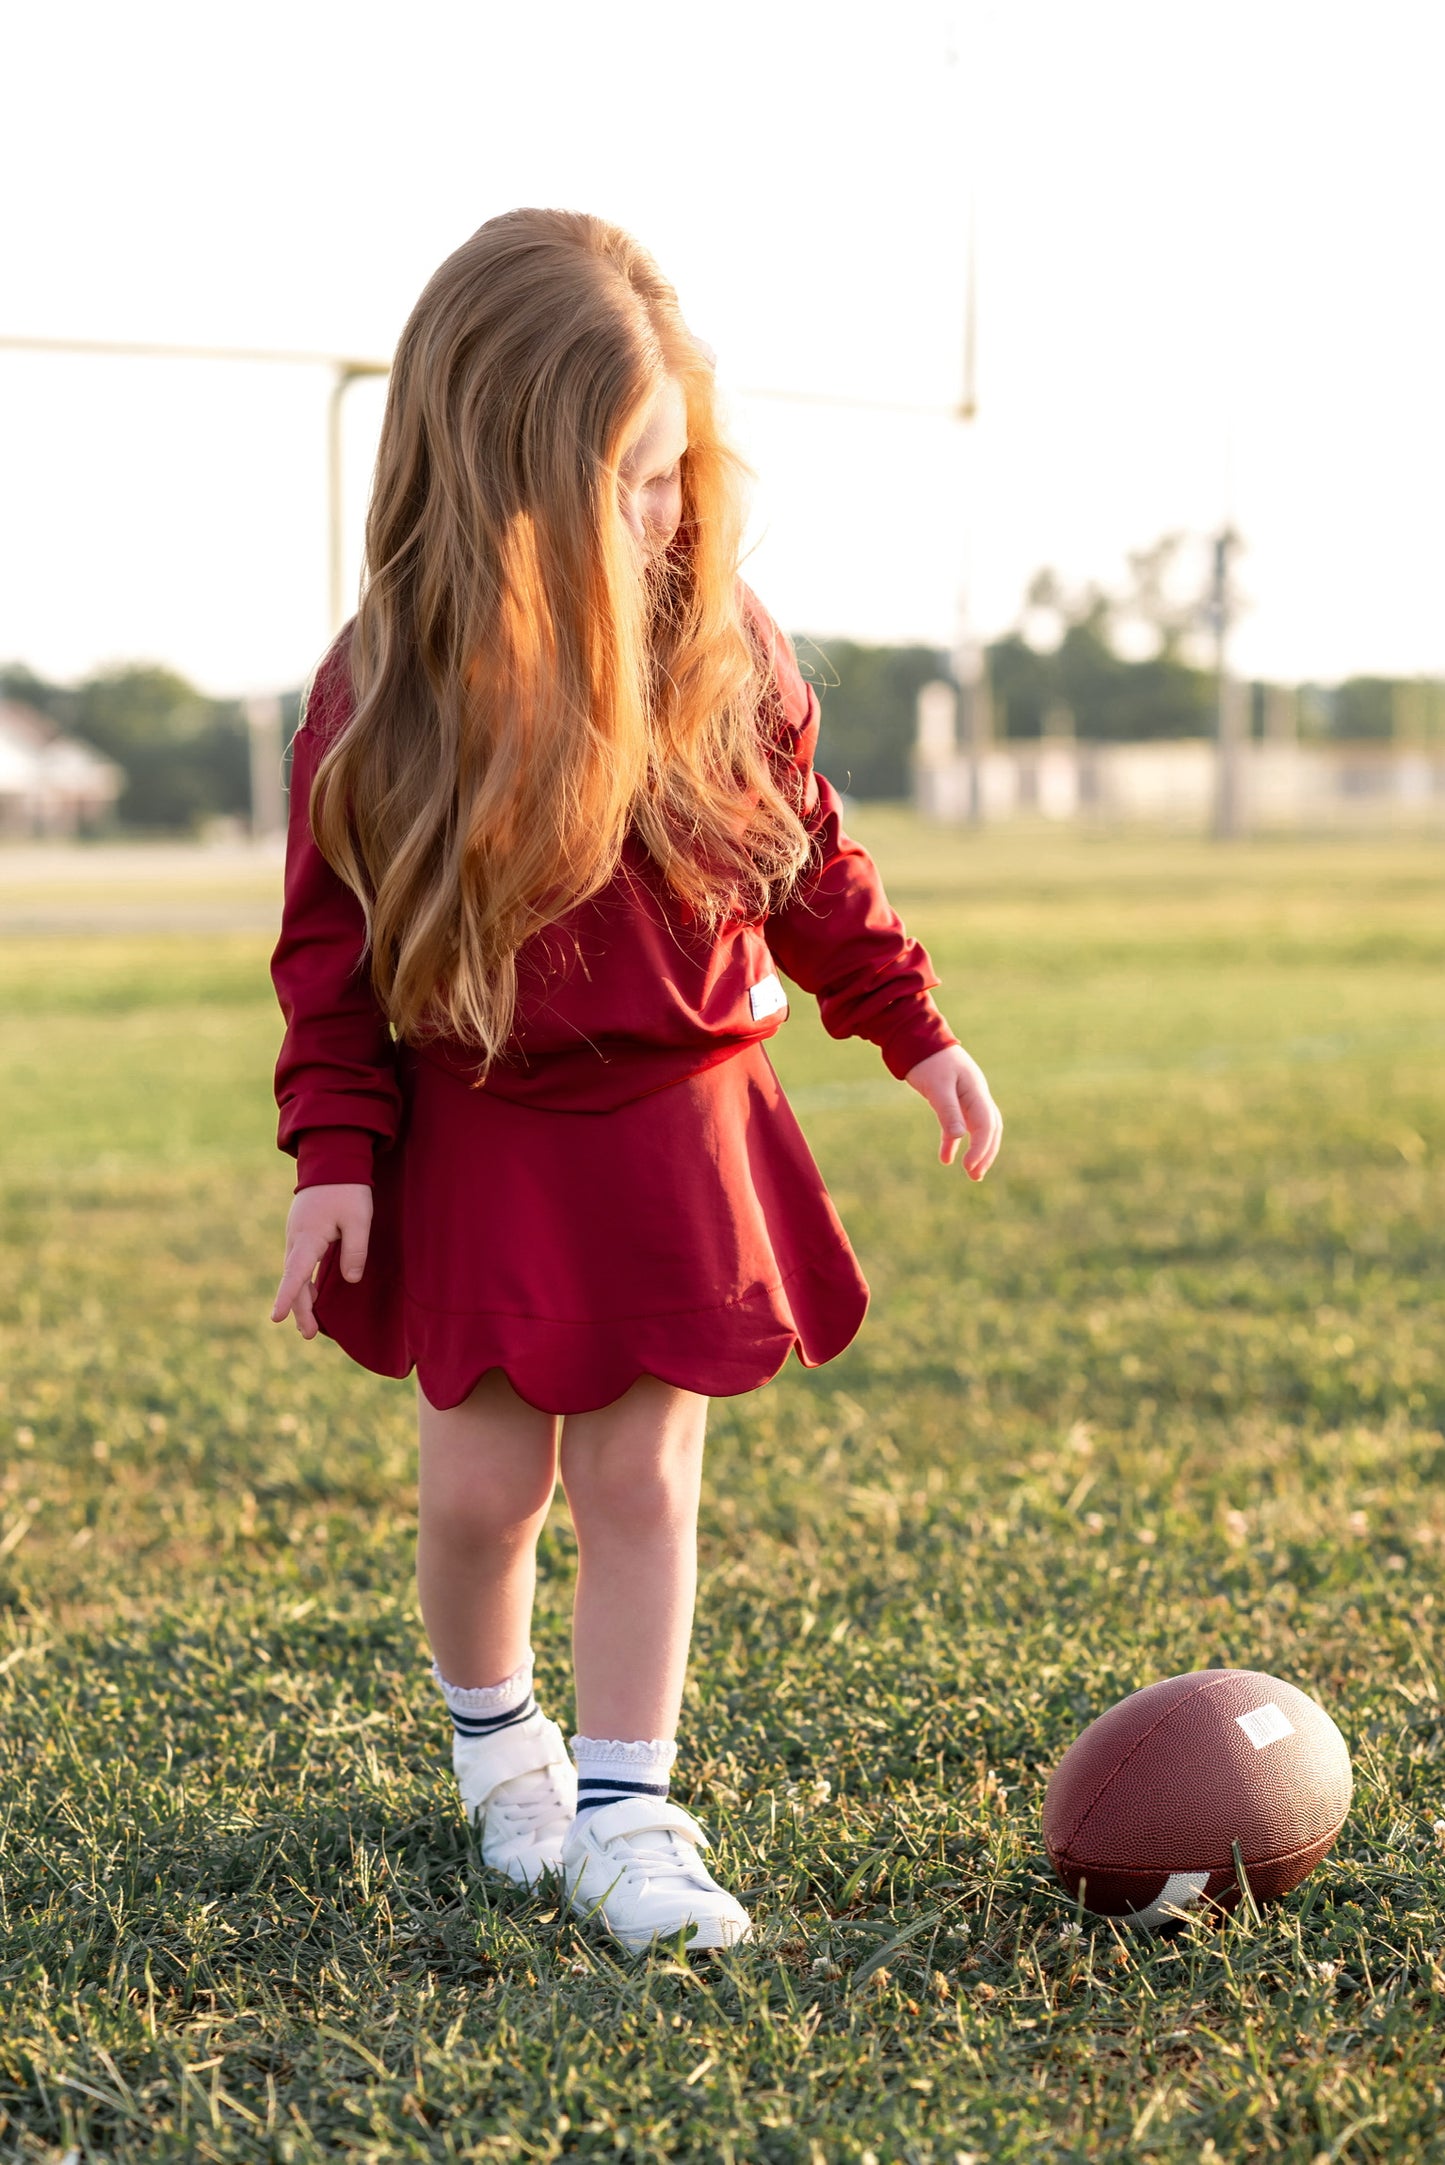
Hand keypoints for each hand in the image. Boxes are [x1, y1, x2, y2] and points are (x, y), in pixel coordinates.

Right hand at [271, 1183, 372, 1338]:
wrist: (332, 1161)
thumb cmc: (347, 1189)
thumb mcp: (359, 1219)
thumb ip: (355, 1251)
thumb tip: (350, 1280)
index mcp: (308, 1237)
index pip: (295, 1274)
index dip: (287, 1297)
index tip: (275, 1319)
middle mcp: (296, 1239)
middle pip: (294, 1280)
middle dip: (299, 1309)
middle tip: (308, 1335)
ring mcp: (296, 1236)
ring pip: (295, 1273)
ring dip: (301, 1298)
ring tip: (310, 1326)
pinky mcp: (302, 1234)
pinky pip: (299, 1264)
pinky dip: (302, 1283)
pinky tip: (310, 1296)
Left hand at [904, 1045, 1002, 1178]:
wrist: (916, 1037)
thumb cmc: (927, 1060)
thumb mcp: (936, 1086)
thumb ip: (948, 1111)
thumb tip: (960, 1137)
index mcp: (976, 1090)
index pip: (986, 1125)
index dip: (981, 1148)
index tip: (968, 1167)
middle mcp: (976, 1094)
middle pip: (990, 1129)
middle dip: (985, 1153)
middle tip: (975, 1175)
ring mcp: (967, 1097)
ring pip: (979, 1128)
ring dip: (976, 1150)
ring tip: (971, 1172)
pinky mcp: (953, 1099)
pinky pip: (959, 1124)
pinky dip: (953, 1141)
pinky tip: (945, 1158)